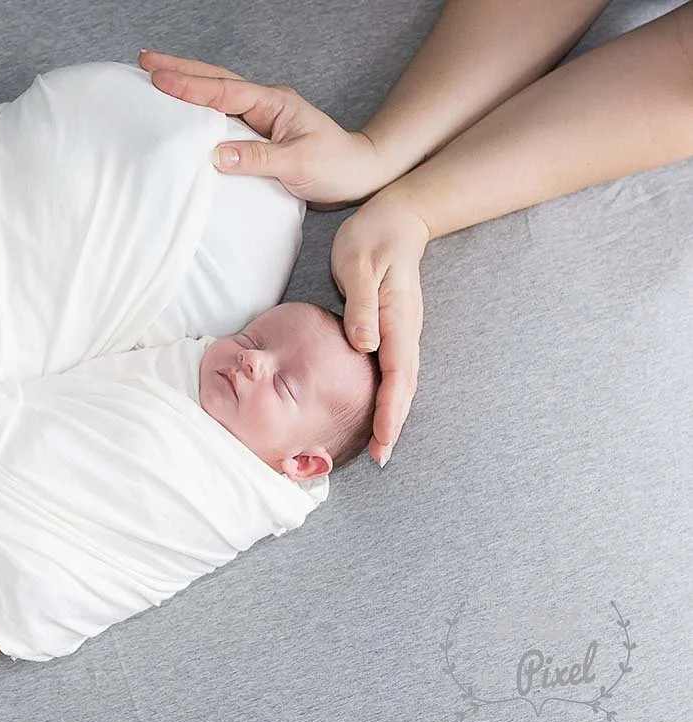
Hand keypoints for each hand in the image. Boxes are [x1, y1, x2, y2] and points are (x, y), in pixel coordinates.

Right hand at [138, 51, 393, 208]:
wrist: (359, 173)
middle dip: (179, 69)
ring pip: (217, 93)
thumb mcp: (299, 165)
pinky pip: (222, 114)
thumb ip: (258, 160)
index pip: (224, 92)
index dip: (190, 86)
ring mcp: (261, 116)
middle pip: (215, 80)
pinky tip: (182, 110)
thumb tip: (216, 156)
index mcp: (273, 103)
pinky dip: (199, 107)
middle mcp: (265, 103)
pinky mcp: (258, 133)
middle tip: (144, 61)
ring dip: (186, 83)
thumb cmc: (336, 166)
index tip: (158, 79)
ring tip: (154, 76)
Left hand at [329, 193, 430, 465]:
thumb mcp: (360, 266)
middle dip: (393, 424)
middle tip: (380, 458)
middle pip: (403, 387)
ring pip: (400, 381)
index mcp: (397, 322)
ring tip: (379, 444)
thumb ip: (362, 306)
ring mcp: (402, 330)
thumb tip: (365, 345)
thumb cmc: (373, 239)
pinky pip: (392, 368)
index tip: (382, 442)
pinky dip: (387, 393)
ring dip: (392, 413)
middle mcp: (405, 331)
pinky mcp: (393, 327)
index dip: (389, 412)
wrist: (396, 217)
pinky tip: (376, 407)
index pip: (395, 376)